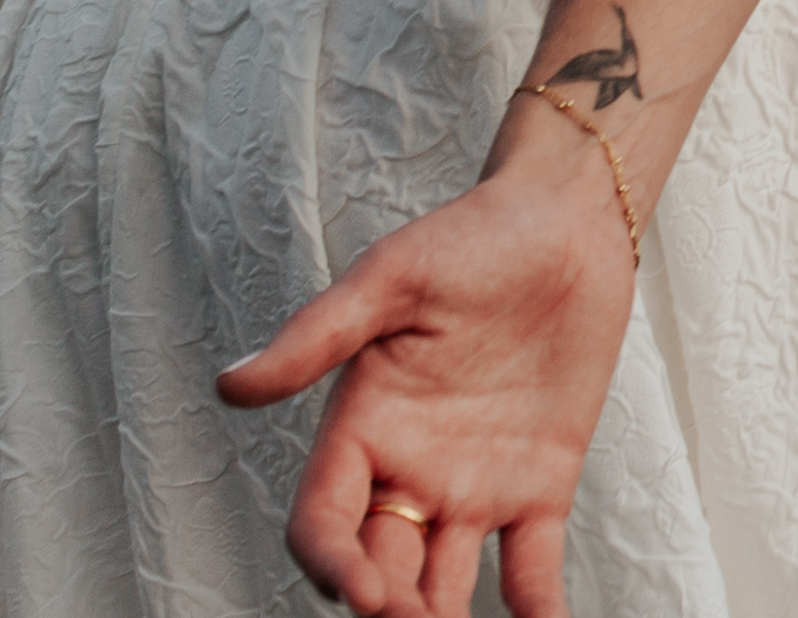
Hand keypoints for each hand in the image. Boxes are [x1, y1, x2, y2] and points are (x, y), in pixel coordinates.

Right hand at [216, 150, 633, 617]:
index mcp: (359, 431)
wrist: (567, 219)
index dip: (334, 567)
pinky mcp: (541, 485)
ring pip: (444, 587)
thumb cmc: (470, 237)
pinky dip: (538, 612)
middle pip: (380, 569)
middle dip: (388, 612)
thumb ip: (316, 336)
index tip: (366, 594)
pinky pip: (532, 567)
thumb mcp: (388, 280)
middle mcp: (407, 473)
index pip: (324, 524)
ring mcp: (473, 487)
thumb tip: (230, 386)